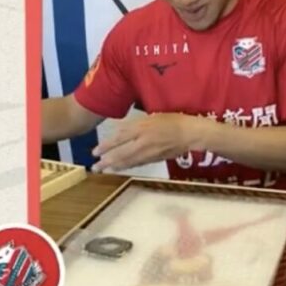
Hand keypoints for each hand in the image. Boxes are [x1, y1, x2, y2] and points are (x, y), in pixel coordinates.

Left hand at [91, 114, 205, 172]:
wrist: (190, 133)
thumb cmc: (173, 120)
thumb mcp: (153, 117)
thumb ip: (137, 125)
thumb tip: (122, 132)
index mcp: (142, 128)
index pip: (119, 138)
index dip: (106, 146)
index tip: (95, 152)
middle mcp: (143, 142)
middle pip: (121, 153)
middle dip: (106, 161)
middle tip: (95, 167)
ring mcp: (149, 152)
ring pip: (128, 161)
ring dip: (115, 166)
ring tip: (104, 169)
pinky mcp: (155, 159)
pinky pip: (138, 163)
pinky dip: (128, 166)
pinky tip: (121, 168)